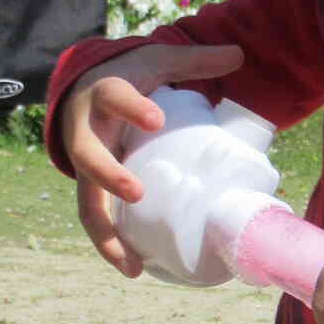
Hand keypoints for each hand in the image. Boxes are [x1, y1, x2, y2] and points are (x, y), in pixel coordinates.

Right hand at [58, 40, 243, 274]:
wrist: (84, 89)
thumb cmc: (130, 78)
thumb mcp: (157, 61)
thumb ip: (195, 59)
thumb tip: (238, 54)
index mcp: (104, 95)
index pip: (113, 96)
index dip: (131, 107)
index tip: (154, 118)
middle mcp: (85, 131)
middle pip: (87, 155)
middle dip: (108, 174)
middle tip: (135, 192)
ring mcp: (84, 164)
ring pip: (85, 201)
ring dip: (106, 232)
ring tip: (130, 261)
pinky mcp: (89, 188)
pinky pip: (94, 220)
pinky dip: (110, 246)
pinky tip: (133, 269)